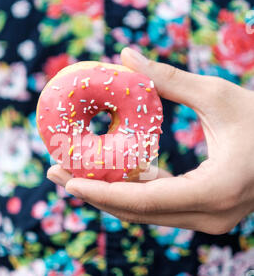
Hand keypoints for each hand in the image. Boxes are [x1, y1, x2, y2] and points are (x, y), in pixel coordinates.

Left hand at [47, 47, 253, 233]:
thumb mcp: (217, 95)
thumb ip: (168, 80)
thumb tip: (125, 55)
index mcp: (214, 191)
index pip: (142, 201)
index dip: (100, 191)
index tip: (65, 178)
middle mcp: (210, 216)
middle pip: (137, 212)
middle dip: (94, 193)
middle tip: (57, 171)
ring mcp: (210, 220)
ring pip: (147, 213)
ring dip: (110, 193)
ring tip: (74, 171)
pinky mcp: (208, 212)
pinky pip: (162, 205)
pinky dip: (134, 190)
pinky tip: (110, 171)